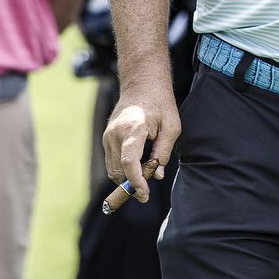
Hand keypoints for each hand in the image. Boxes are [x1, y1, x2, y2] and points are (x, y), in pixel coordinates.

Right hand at [101, 71, 179, 212]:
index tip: (144, 194)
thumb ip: (163, 152)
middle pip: (118, 170)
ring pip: (113, 170)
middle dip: (132, 185)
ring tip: (144, 178)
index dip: (136, 182)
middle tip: (147, 192)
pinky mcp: (106, 138)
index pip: (128, 162)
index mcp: (133, 128)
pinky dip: (122, 171)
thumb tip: (156, 175)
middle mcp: (115, 133)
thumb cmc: (160, 103)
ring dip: (126, 180)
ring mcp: (108, 136)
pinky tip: (137, 169)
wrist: (142, 84)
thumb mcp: (172, 126)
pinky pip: (111, 162)